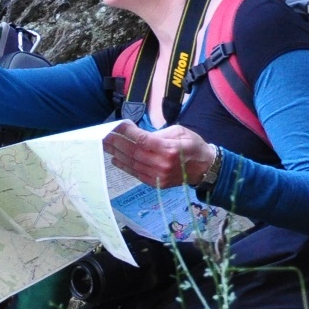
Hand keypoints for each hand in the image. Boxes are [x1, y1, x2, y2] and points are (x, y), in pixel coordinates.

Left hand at [104, 121, 219, 187]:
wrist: (205, 168)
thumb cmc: (192, 146)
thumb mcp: (179, 132)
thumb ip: (158, 134)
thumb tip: (137, 134)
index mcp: (170, 149)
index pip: (143, 140)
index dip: (127, 133)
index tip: (116, 126)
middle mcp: (163, 164)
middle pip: (133, 152)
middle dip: (117, 143)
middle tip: (103, 136)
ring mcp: (158, 176)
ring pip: (132, 164)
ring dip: (116, 154)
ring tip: (105, 145)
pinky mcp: (156, 183)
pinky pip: (136, 173)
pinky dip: (124, 166)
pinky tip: (115, 158)